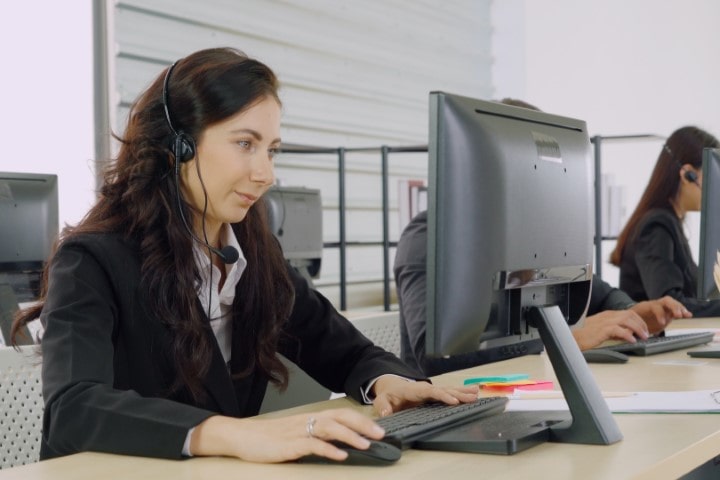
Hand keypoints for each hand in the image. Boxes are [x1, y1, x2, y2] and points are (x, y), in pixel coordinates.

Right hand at [189, 408, 384, 462]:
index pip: (341, 413)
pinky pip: (312, 445)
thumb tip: (341, 443)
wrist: (241, 437)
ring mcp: (298, 432)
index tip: (379, 428)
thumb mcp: (297, 434)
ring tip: (365, 445)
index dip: (361, 420)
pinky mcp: (288, 445)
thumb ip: (317, 436)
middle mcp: (307, 421)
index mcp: (311, 418)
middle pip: (340, 417)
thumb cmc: (270, 437)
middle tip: (380, 435)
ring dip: (350, 436)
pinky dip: (328, 450)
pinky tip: (340, 455)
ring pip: (329, 428)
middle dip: (362, 425)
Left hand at [370, 375, 479, 416]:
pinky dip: (462, 392)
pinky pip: (450, 393)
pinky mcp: (435, 394)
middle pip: (444, 389)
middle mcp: (426, 388)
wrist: (391, 388)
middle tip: (472, 397)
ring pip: (449, 389)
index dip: (443, 395)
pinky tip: (473, 393)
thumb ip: (383, 406)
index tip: (454, 400)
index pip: (431, 392)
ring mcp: (431, 391)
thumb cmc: (389, 395)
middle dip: (458, 393)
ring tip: (477, 393)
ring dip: (463, 391)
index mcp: (415, 389)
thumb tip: (387, 413)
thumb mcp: (382, 400)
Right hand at [572, 310, 648, 350]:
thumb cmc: (583, 336)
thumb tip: (626, 335)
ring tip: (643, 337)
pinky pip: (618, 330)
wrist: (570, 338)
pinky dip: (627, 334)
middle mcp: (607, 316)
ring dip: (638, 328)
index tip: (644, 330)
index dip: (639, 321)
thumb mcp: (600, 331)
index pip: (628, 313)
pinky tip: (632, 340)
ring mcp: (604, 322)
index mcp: (607, 315)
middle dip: (641, 324)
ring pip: (627, 320)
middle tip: (647, 334)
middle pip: (630, 314)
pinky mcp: (601, 330)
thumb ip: (613, 331)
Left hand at [629, 296, 691, 333]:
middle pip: (665, 301)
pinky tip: (688, 315)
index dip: (659, 313)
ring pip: (672, 303)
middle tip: (678, 315)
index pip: (654, 306)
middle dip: (673, 307)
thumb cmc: (631, 320)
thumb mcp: (630, 324)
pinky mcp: (667, 312)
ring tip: (686, 315)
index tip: (662, 322)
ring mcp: (662, 307)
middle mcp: (655, 305)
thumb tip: (627, 334)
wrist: (633, 317)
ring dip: (679, 308)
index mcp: (645, 307)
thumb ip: (630, 328)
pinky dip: (682, 311)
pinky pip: (676, 309)